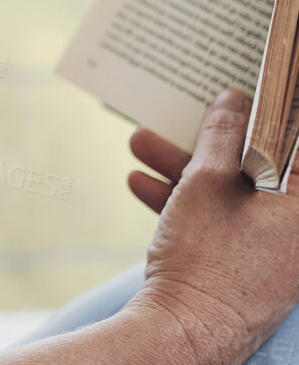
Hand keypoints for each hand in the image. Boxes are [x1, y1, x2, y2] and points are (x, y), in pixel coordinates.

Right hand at [124, 89, 298, 364]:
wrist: (187, 334)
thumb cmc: (209, 258)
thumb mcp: (207, 182)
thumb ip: (223, 135)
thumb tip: (233, 101)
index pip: (295, 142)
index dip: (274, 111)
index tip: (252, 89)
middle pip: (265, 164)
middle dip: (215, 137)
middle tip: (189, 111)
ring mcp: (280, 249)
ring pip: (237, 190)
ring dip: (188, 166)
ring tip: (140, 144)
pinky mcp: (253, 264)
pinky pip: (227, 218)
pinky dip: (190, 200)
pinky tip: (143, 183)